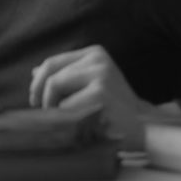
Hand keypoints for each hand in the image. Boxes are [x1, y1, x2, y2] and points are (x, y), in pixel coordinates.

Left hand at [28, 45, 150, 148]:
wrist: (144, 127)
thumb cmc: (112, 108)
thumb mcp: (89, 85)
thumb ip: (65, 76)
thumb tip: (35, 72)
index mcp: (94, 54)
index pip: (52, 63)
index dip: (37, 83)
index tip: (35, 101)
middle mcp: (98, 60)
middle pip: (51, 76)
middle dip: (42, 97)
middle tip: (45, 114)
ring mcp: (101, 75)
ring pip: (55, 89)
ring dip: (54, 109)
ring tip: (67, 121)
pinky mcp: (101, 94)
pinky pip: (66, 107)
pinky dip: (66, 119)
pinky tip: (79, 126)